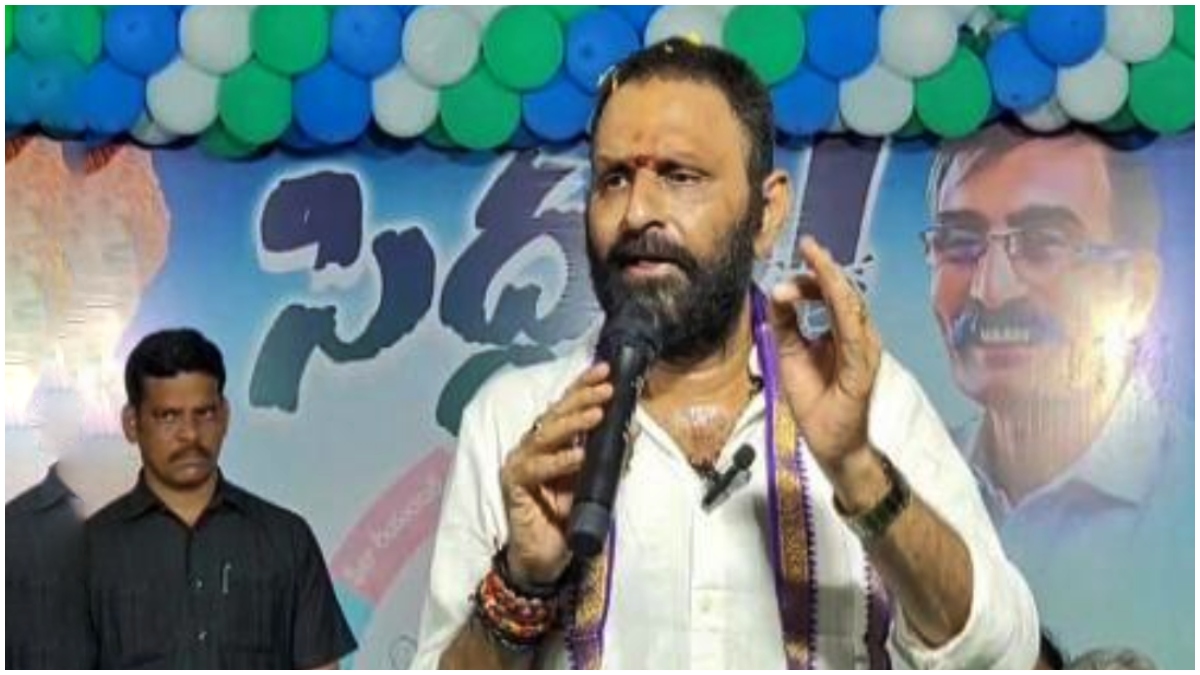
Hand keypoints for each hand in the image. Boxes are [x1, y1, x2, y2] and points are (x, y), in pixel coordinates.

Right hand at [499, 363, 612, 585]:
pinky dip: (559, 462)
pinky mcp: (514, 484)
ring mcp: (522, 463)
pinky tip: (578, 456)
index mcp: (553, 441)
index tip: (606, 370)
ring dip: (573, 423)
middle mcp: (535, 446)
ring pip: (546, 435)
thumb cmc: (569, 515)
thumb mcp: (597, 483)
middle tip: (606, 388)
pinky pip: (537, 469)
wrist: (546, 556)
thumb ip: (612, 457)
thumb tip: (632, 429)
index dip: (584, 387)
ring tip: (597, 414)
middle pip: (556, 414)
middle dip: (582, 398)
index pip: (568, 407)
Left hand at [767, 236, 881, 474]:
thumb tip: (777, 293)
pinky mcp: (862, 369)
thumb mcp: (790, 355)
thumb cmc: (816, 402)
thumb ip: (785, 325)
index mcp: (843, 333)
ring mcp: (864, 352)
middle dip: (825, 268)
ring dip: (833, 281)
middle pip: (845, 293)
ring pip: (853, 306)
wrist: (831, 445)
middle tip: (809, 245)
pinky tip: (830, 293)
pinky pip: (854, 334)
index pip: (832, 295)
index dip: (815, 275)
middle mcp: (858, 337)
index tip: (800, 255)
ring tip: (816, 259)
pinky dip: (842, 311)